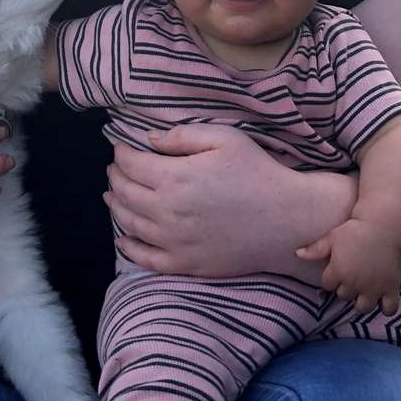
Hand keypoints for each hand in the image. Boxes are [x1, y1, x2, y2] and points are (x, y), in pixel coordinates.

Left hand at [106, 122, 317, 276]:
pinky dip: (129, 248)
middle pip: (124, 193)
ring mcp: (174, 241)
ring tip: (112, 196)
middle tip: (115, 170)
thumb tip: (149, 140)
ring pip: (129, 223)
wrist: (287, 219)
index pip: (130, 164)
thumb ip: (182, 136)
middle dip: (115, 178)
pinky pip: (146, 259)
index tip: (120, 149)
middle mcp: (167, 211)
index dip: (120, 154)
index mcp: (175, 178)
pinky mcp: (185, 263)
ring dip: (116, 207)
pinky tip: (123, 239)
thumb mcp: (224, 139)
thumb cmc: (258, 173)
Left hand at [296, 220, 400, 313]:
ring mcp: (374, 287)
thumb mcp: (332, 238)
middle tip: (351, 276)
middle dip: (345, 288)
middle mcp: (354, 283)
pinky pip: (389, 310)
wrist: (382, 227)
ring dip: (361, 301)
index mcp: (338, 271)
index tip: (337, 270)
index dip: (331, 278)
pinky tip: (382, 300)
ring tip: (363, 290)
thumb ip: (315, 249)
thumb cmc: (354, 231)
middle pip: (344, 296)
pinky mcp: (391, 288)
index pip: (327, 285)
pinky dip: (386, 309)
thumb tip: (297, 253)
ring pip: (363, 308)